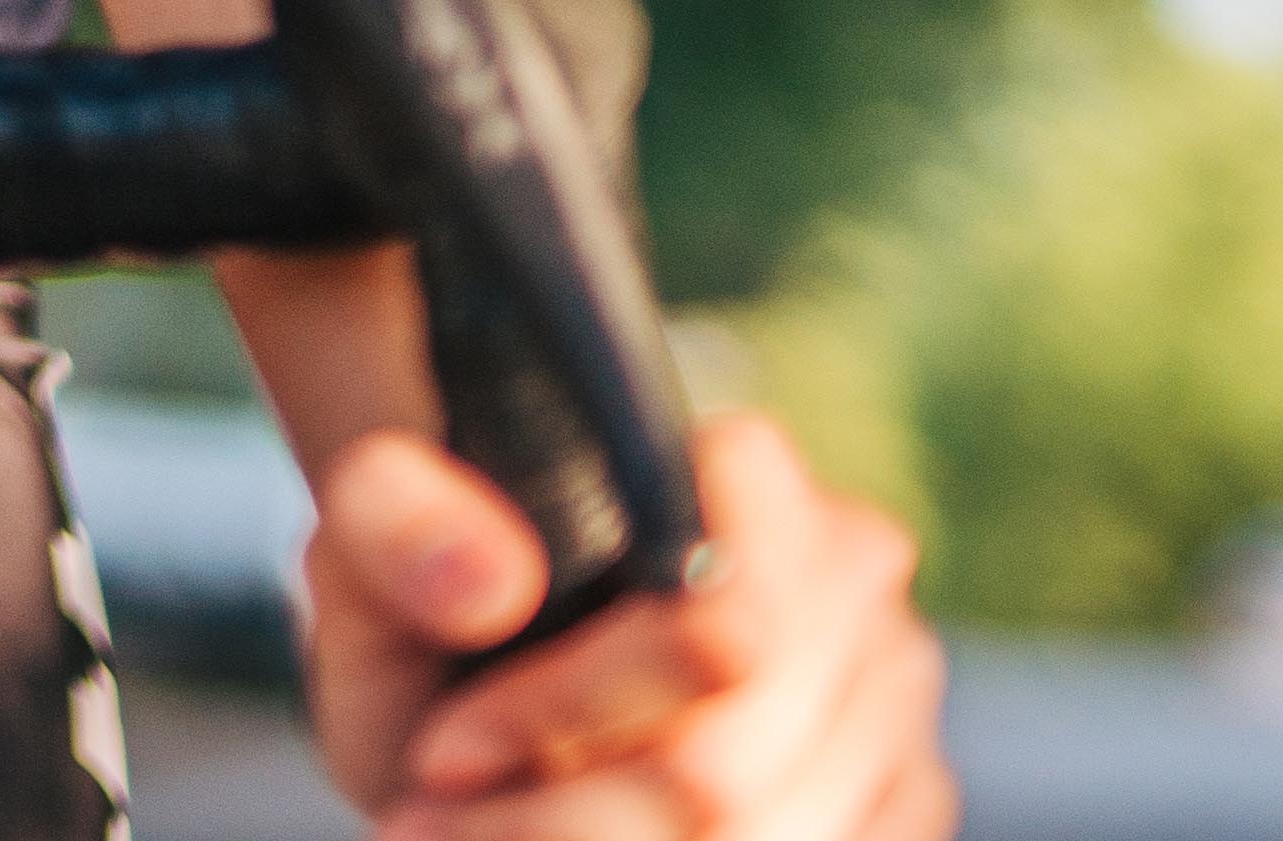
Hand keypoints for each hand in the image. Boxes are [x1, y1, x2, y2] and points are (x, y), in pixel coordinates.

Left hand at [301, 413, 947, 840]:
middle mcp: (854, 577)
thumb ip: (393, 528)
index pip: (717, 626)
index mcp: (746, 478)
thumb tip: (492, 578)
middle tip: (436, 820)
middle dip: (560, 819)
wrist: (493, 707)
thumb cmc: (444, 627)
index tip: (444, 750)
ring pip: (758, 836)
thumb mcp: (372, 567)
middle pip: (721, 766)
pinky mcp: (910, 801)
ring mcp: (896, 699)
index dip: (570, 707)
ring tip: (483, 837)